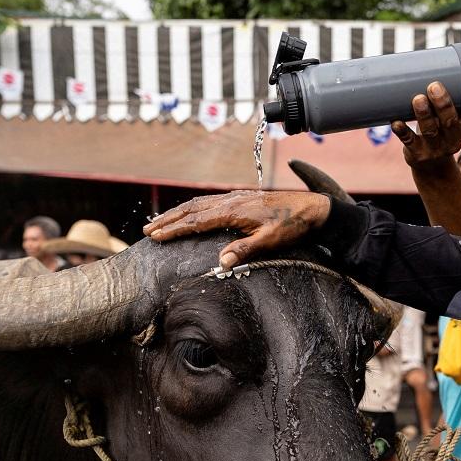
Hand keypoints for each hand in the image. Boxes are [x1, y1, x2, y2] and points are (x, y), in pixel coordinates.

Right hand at [144, 190, 331, 268]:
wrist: (313, 208)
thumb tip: (221, 262)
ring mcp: (236, 198)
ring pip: (199, 203)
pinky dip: (193, 207)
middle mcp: (231, 201)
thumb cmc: (294, 226)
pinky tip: (191, 213)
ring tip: (160, 221)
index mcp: (234, 211)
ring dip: (178, 212)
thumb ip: (245, 250)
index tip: (156, 237)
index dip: (174, 229)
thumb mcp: (271, 241)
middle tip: (147, 230)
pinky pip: (210, 201)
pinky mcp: (242, 198)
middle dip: (168, 220)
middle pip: (192, 209)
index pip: (197, 221)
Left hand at [392, 81, 460, 169]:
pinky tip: (395, 122)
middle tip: (434, 85)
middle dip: (443, 103)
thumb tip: (423, 55)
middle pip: (451, 120)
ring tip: (417, 98)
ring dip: (423, 114)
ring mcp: (435, 147)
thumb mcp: (448, 112)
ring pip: (430, 130)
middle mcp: (454, 138)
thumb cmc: (440, 127)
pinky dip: (402, 131)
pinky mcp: (417, 154)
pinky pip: (409, 142)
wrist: (431, 165)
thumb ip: (442, 87)